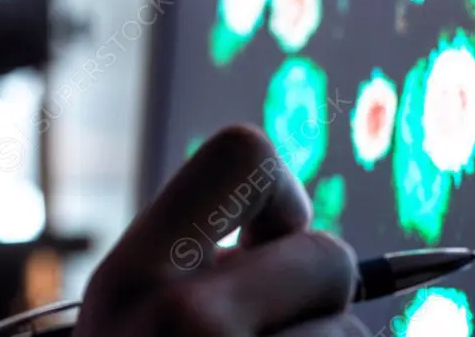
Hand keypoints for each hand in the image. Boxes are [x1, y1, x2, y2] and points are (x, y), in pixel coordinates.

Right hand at [73, 125, 368, 335]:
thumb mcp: (127, 322)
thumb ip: (192, 267)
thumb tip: (311, 243)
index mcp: (127, 276)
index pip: (244, 155)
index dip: (283, 195)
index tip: (276, 242)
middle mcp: (178, 318)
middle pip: (326, 256)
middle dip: (320, 294)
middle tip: (278, 328)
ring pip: (348, 330)